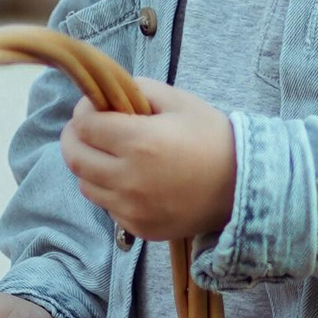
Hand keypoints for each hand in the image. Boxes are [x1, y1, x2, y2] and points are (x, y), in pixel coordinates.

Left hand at [61, 84, 237, 245]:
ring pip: (85, 185)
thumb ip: (137, 90)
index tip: (95, 108)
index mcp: (139, 142)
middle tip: (88, 129)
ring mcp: (132, 209)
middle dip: (75, 137)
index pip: (84, 125)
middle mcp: (129, 179)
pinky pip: (107, 207)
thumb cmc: (212, 138)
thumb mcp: (178, 100)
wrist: (243, 186)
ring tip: (111, 155)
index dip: (84, 111)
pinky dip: (110, 191)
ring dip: (90, 165)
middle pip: (74, 157)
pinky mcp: (138, 228)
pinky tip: (132, 180)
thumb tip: (104, 97)